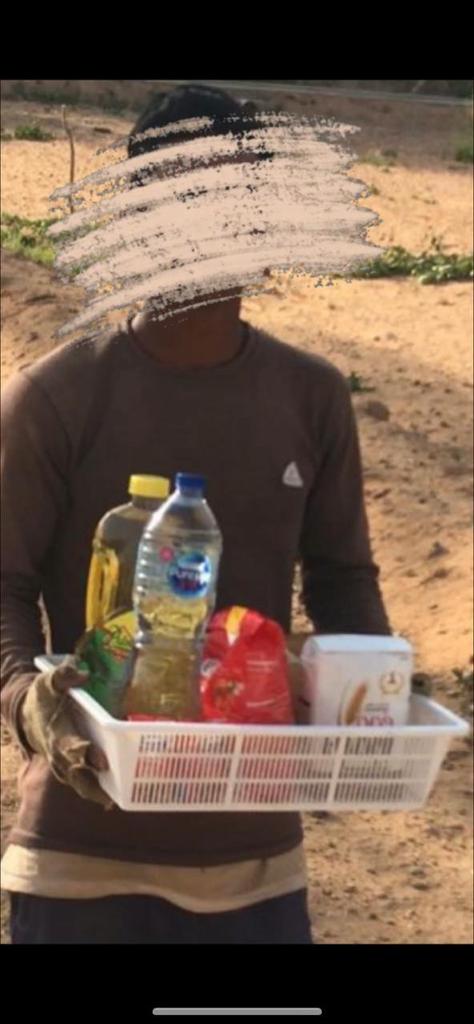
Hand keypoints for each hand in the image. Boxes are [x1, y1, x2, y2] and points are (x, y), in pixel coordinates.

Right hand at [19, 657, 112, 808]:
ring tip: (121, 802)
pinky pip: (85, 785)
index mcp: (57, 735)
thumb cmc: (43, 698)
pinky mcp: (71, 771)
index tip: (103, 761)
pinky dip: (99, 792)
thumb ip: (62, 675)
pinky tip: (119, 797)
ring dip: (99, 794)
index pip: (71, 747)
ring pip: (82, 786)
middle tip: (112, 798)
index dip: (86, 754)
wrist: (27, 716)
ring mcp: (64, 767)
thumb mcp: (48, 681)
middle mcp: (60, 756)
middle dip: (95, 787)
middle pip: (78, 776)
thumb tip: (81, 673)